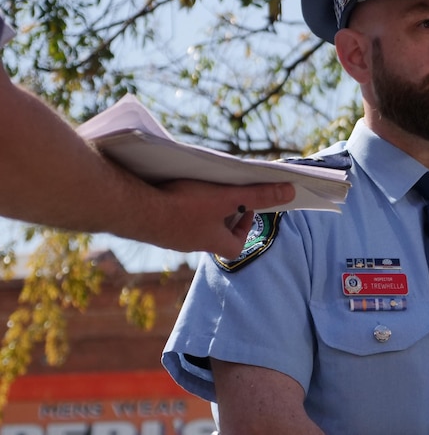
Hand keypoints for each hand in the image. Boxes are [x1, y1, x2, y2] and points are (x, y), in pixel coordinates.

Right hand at [136, 180, 294, 257]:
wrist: (132, 208)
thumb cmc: (182, 205)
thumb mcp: (227, 197)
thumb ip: (258, 195)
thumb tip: (290, 192)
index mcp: (211, 241)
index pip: (235, 247)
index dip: (245, 230)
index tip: (246, 209)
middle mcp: (190, 243)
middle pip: (214, 235)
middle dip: (223, 215)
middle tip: (224, 195)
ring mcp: (169, 236)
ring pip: (192, 225)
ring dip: (201, 209)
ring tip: (202, 189)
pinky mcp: (152, 226)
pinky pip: (170, 218)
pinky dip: (178, 206)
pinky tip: (174, 190)